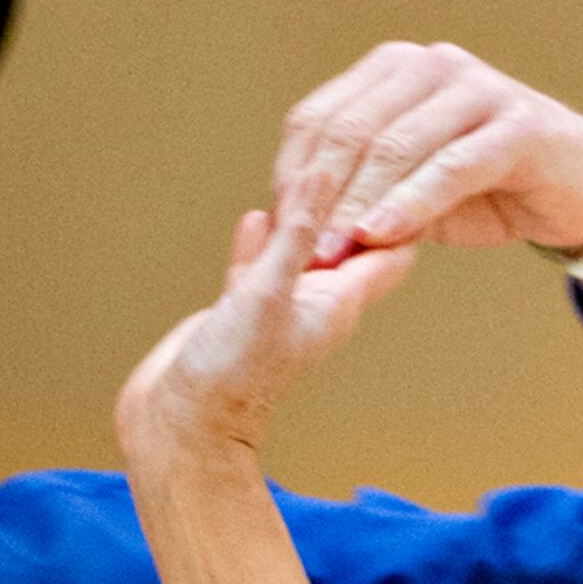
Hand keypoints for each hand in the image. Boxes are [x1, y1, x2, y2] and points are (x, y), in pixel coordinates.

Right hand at [114, 166, 421, 473]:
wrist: (184, 429)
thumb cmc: (231, 377)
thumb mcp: (268, 292)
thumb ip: (296, 235)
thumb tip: (325, 176)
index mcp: (340, 302)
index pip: (390, 246)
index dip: (399, 205)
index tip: (396, 163)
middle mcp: (316, 303)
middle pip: (348, 242)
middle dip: (350, 201)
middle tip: (356, 153)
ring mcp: (279, 307)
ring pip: (300, 249)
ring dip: (302, 217)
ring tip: (307, 174)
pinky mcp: (242, 312)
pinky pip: (259, 264)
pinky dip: (262, 238)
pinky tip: (258, 214)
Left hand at [274, 41, 582, 336]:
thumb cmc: (494, 187)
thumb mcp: (416, 190)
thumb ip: (366, 194)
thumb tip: (296, 226)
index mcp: (397, 70)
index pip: (322, 117)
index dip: (294, 174)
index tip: (280, 229)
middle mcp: (433, 65)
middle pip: (352, 130)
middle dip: (321, 194)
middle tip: (301, 249)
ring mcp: (478, 89)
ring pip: (396, 147)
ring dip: (358, 206)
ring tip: (334, 254)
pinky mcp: (517, 125)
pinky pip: (448, 167)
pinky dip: (409, 204)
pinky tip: (381, 235)